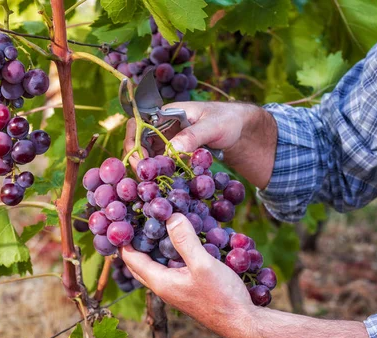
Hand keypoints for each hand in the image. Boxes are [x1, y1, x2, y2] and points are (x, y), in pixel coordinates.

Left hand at [120, 213, 252, 330]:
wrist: (243, 324)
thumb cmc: (222, 297)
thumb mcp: (203, 265)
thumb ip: (185, 241)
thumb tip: (170, 216)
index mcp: (160, 282)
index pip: (131, 258)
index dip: (124, 238)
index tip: (124, 217)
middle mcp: (163, 287)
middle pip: (139, 263)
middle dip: (135, 242)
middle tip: (138, 220)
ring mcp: (176, 290)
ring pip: (157, 265)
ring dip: (154, 247)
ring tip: (158, 224)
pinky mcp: (189, 289)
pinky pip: (173, 268)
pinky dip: (172, 253)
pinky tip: (185, 240)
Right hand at [123, 101, 276, 188]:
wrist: (242, 129)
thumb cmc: (229, 119)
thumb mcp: (214, 126)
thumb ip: (193, 136)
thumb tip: (171, 150)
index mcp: (167, 113)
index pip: (138, 124)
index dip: (134, 142)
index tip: (140, 162)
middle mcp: (163, 126)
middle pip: (138, 143)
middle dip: (138, 161)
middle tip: (146, 179)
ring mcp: (168, 141)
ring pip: (148, 155)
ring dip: (149, 169)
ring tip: (154, 185)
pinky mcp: (175, 153)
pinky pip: (161, 164)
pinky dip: (161, 174)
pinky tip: (166, 184)